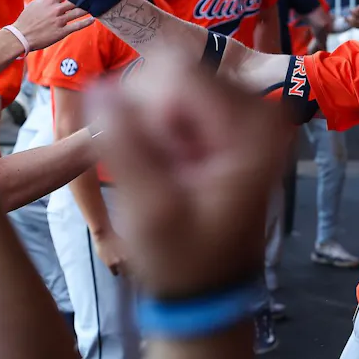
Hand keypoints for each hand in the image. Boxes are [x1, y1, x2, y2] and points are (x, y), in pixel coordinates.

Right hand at [13, 0, 93, 51]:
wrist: (22, 35)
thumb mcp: (36, 4)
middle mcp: (56, 9)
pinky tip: (93, 19)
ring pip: (78, 12)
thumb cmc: (27, 19)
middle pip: (74, 0)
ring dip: (88, 9)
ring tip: (95, 5)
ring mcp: (60, 20)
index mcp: (48, 1)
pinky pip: (77, 26)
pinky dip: (86, 22)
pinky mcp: (62, 31)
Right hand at [90, 48, 289, 297]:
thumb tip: (98, 85)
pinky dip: (162, 126)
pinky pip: (177, 97)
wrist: (209, 287)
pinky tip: (171, 164)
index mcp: (254, 128)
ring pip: (172, 81)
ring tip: (168, 170)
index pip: (180, 71)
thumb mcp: (152, 210)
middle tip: (161, 167)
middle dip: (152, 114)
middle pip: (177, 70)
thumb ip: (125, 144)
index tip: (154, 153)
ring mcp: (246, 114)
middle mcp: (259, 110)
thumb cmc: (186, 258)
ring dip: (154, 122)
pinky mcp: (230, 121)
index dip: (148, 105)